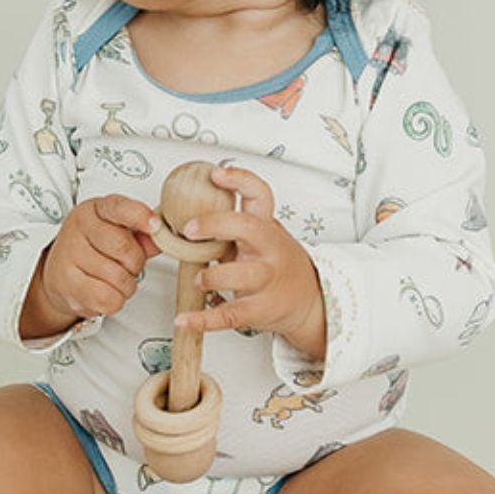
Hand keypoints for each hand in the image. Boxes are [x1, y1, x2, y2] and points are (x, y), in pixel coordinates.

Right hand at [34, 195, 162, 326]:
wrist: (60, 273)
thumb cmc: (94, 248)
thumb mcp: (118, 231)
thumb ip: (142, 234)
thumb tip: (159, 239)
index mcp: (95, 209)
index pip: (118, 207)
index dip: (139, 216)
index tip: (154, 225)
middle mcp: (79, 228)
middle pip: (123, 247)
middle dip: (136, 262)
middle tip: (129, 264)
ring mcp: (69, 255)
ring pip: (118, 277)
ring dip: (126, 285)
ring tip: (115, 278)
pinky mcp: (67, 284)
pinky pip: (107, 298)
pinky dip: (115, 300)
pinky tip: (106, 291)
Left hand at [171, 165, 325, 353]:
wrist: (310, 302)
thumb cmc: (278, 265)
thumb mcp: (263, 237)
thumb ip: (233, 224)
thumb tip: (186, 205)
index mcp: (266, 228)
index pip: (260, 195)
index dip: (240, 180)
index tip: (217, 173)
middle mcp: (268, 250)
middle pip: (248, 228)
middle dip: (216, 224)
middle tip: (190, 228)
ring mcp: (266, 280)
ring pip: (241, 275)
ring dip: (212, 276)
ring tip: (198, 279)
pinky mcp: (259, 309)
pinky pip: (230, 315)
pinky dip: (203, 319)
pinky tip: (184, 319)